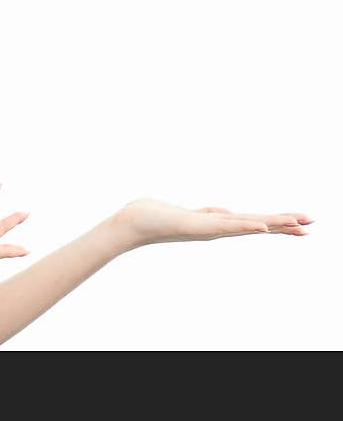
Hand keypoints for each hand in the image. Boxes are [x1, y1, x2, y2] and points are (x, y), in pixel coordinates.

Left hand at [110, 198, 313, 248]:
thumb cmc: (155, 217)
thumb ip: (209, 214)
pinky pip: (225, 227)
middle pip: (256, 226)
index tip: (301, 223)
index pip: (252, 222)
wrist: (130, 224)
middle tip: (311, 225)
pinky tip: (262, 229)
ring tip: (297, 224)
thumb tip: (226, 212)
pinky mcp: (196, 228)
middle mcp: (215, 229)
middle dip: (283, 225)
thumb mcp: (191, 214)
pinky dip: (245, 228)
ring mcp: (207, 230)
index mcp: (215, 224)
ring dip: (272, 225)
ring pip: (246, 226)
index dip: (276, 223)